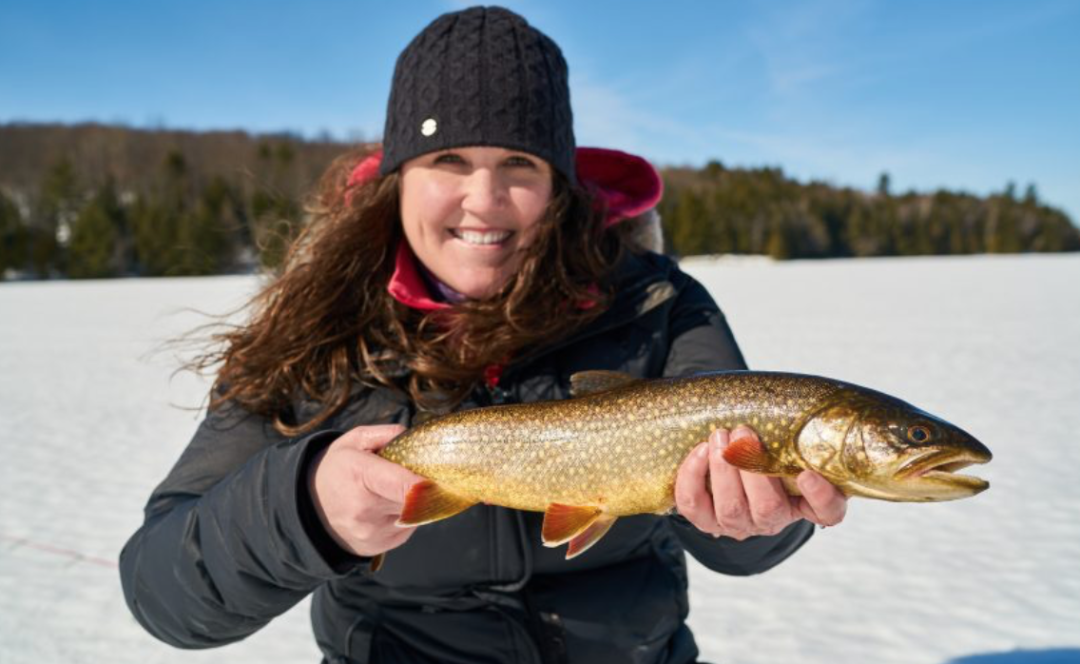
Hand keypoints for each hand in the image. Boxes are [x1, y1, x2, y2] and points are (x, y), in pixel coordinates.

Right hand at [307, 424, 423, 557]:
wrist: (309, 508)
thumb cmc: (337, 469)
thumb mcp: (354, 441)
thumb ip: (387, 434)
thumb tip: (415, 438)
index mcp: (360, 475)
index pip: (404, 487)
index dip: (427, 485)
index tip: (440, 479)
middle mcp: (365, 509)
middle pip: (416, 500)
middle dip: (423, 487)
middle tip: (416, 474)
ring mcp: (372, 532)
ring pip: (415, 514)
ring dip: (414, 502)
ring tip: (393, 491)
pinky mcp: (378, 547)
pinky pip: (407, 527)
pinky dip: (406, 515)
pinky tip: (387, 507)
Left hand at [674, 426, 846, 539]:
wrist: (726, 468)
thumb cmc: (762, 452)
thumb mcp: (784, 445)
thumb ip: (793, 434)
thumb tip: (791, 400)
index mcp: (802, 503)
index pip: (827, 513)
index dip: (820, 498)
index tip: (807, 475)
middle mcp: (772, 520)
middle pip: (768, 508)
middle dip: (752, 468)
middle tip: (743, 431)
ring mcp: (738, 524)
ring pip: (730, 509)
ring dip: (723, 468)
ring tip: (720, 435)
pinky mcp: (705, 520)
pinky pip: (694, 505)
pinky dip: (694, 476)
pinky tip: (701, 450)